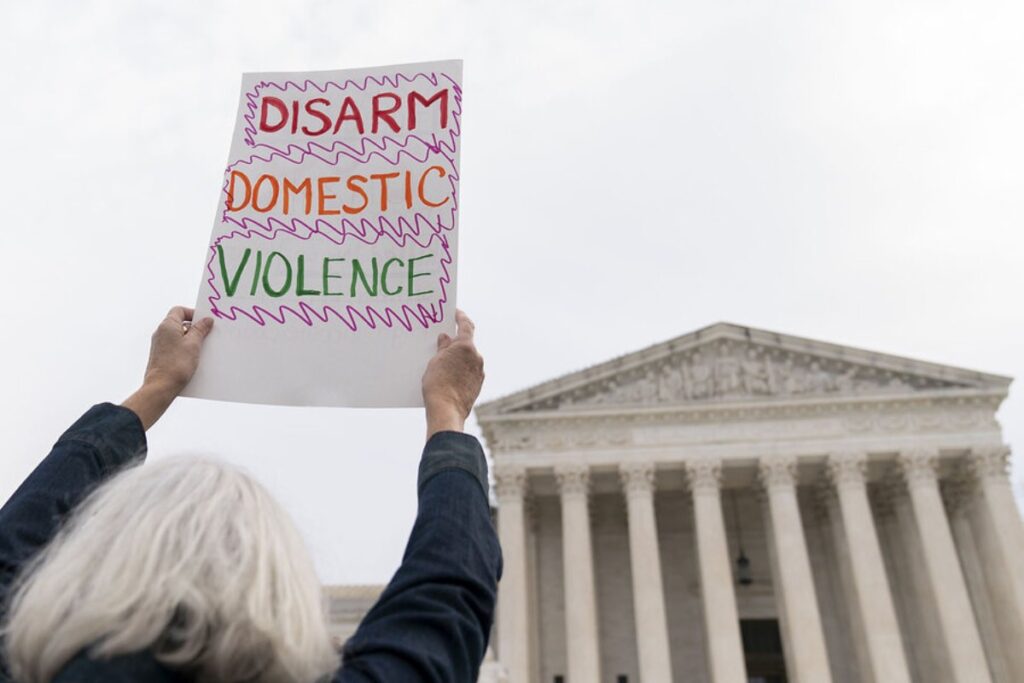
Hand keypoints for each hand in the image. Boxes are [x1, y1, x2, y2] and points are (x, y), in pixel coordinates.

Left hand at [122, 306, 213, 429]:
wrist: (161, 386)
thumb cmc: (176, 364)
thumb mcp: (193, 344)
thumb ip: (200, 330)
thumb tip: (206, 320)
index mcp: (167, 325)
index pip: (179, 310)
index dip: (193, 313)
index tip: (205, 321)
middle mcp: (161, 333)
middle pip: (180, 323)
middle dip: (195, 328)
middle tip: (207, 335)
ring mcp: (160, 345)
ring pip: (178, 336)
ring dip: (191, 340)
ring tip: (202, 348)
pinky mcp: (161, 355)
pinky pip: (175, 347)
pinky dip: (185, 349)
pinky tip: (194, 358)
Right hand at [422, 310, 483, 439]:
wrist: (446, 410)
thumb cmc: (438, 384)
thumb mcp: (435, 362)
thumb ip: (443, 348)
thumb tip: (446, 338)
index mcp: (466, 347)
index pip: (466, 325)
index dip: (460, 317)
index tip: (456, 313)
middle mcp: (477, 357)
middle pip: (466, 344)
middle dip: (455, 343)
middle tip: (443, 342)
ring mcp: (479, 372)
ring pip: (468, 359)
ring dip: (458, 358)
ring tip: (442, 363)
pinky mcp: (478, 384)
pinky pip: (469, 372)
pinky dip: (460, 370)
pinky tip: (449, 376)